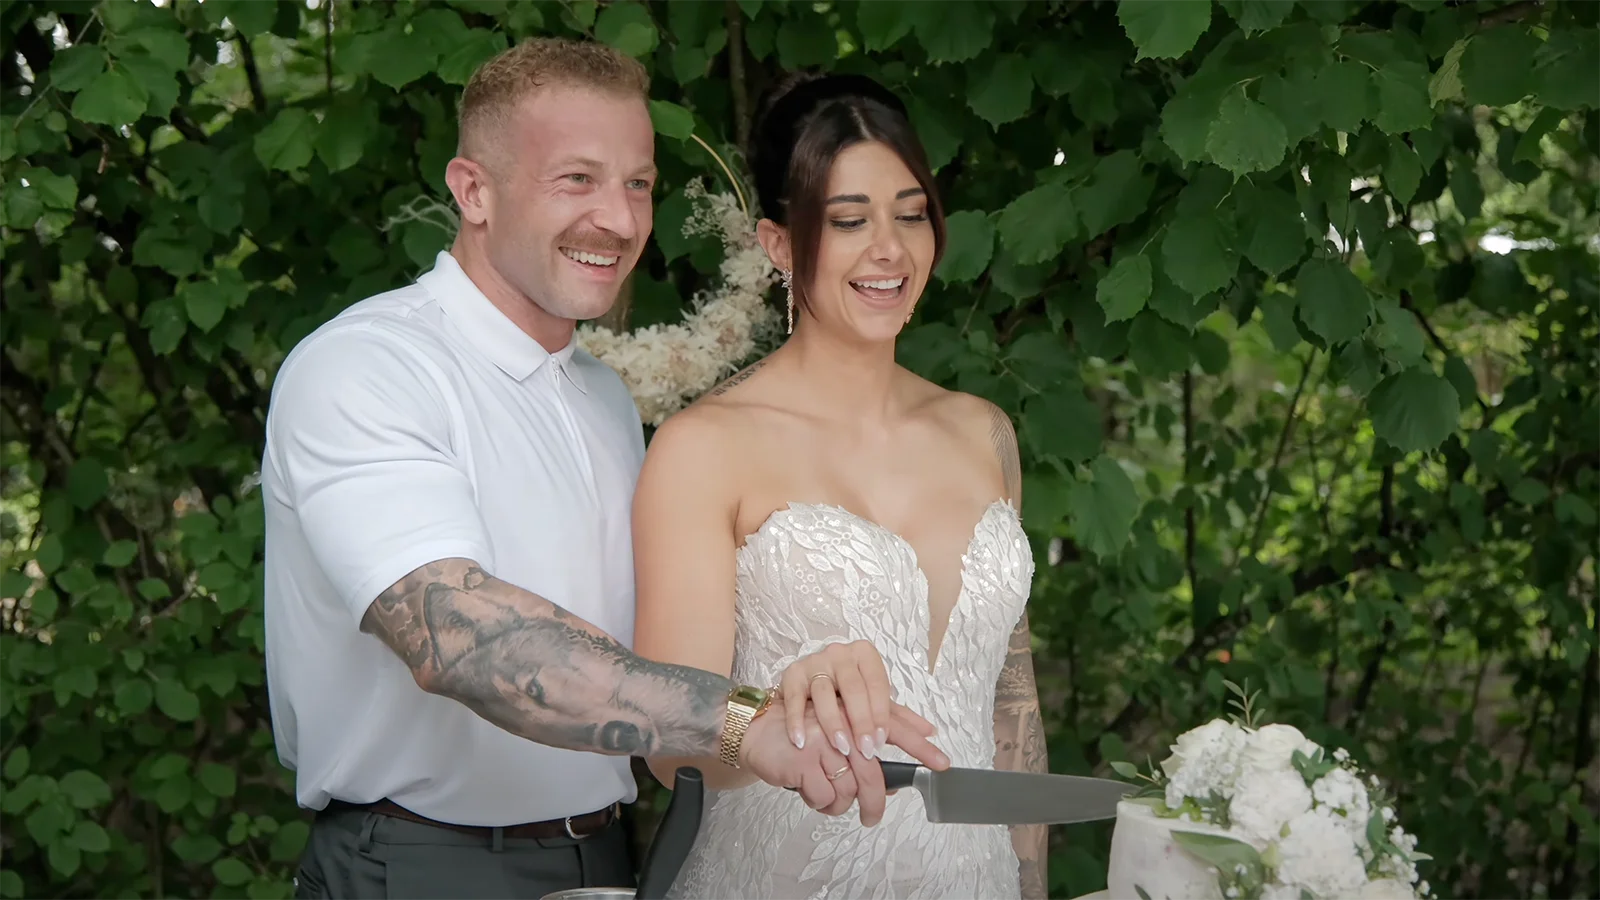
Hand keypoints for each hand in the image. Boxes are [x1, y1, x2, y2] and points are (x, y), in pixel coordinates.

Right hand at [740, 691, 949, 826]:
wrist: (759, 731)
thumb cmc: (805, 731)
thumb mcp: (842, 723)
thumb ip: (877, 729)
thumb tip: (917, 747)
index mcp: (854, 706)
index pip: (893, 725)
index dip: (919, 746)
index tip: (941, 764)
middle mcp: (841, 718)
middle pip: (870, 770)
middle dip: (873, 801)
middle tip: (871, 817)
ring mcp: (822, 737)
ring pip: (847, 788)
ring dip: (838, 802)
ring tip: (825, 794)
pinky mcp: (804, 757)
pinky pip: (824, 795)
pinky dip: (819, 801)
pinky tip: (808, 789)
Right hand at [778, 640, 903, 759]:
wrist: (807, 687)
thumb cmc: (845, 695)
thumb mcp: (873, 701)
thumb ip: (899, 717)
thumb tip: (932, 733)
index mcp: (865, 656)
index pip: (877, 683)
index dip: (880, 713)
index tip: (882, 740)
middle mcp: (840, 654)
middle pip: (853, 687)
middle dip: (861, 720)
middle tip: (867, 750)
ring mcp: (814, 663)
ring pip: (823, 692)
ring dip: (833, 722)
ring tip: (841, 747)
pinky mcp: (792, 674)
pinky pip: (793, 697)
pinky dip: (797, 720)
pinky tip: (802, 741)